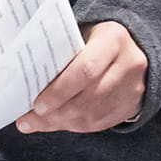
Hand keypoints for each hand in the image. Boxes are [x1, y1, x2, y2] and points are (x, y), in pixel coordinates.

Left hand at [17, 21, 146, 133]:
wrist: (131, 49)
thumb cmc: (93, 39)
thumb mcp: (80, 34)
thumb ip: (61, 52)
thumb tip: (26, 78)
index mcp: (113, 39)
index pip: (86, 70)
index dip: (60, 91)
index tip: (37, 104)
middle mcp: (128, 64)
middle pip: (88, 97)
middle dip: (55, 111)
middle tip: (29, 119)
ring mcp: (133, 88)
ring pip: (93, 114)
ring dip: (61, 122)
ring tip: (36, 123)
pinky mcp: (131, 106)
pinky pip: (99, 123)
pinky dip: (73, 126)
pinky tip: (55, 123)